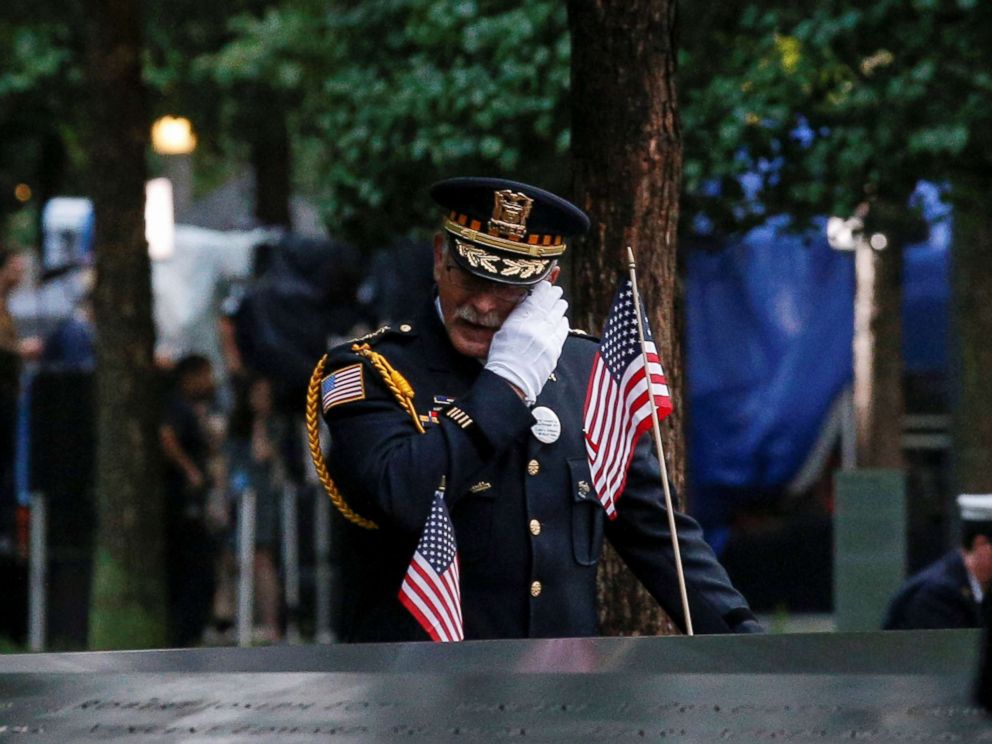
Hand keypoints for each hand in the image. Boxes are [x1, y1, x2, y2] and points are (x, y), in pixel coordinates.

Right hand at [484, 281, 568, 403]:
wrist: (511, 381)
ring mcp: (546, 339)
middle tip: (557, 290)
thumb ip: (517, 317)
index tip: (546, 284)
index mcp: (519, 322)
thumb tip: (527, 303)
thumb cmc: (502, 357)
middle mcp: (534, 328)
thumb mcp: (503, 332)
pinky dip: (562, 323)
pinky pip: (562, 331)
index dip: (542, 290)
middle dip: (554, 296)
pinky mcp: (554, 349)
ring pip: (558, 316)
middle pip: (549, 305)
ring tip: (560, 302)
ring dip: (559, 307)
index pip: (535, 299)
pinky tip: (562, 319)